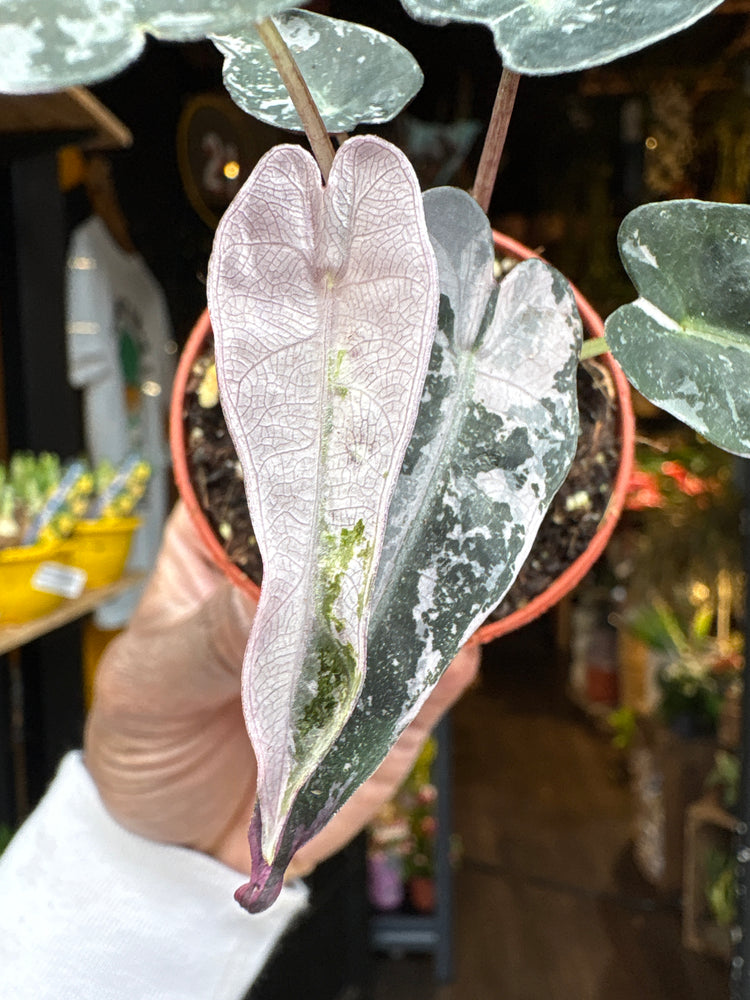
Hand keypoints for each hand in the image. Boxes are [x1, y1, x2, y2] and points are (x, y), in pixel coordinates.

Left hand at [85, 501, 479, 876]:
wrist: (173, 839)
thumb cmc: (144, 736)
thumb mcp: (153, 681)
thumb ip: (211, 636)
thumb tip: (271, 592)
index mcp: (229, 549)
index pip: (278, 491)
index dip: (311, 477)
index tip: (345, 469)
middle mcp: (301, 586)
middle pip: (355, 538)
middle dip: (386, 529)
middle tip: (411, 519)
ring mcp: (351, 644)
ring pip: (402, 602)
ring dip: (425, 592)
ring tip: (443, 581)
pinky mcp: (385, 706)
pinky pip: (425, 680)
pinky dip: (443, 666)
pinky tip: (454, 651)